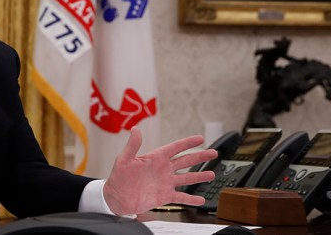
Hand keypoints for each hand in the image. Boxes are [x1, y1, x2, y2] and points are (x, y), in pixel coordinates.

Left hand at [103, 128, 217, 215]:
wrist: (116, 198)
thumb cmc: (118, 177)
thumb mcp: (124, 159)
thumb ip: (132, 145)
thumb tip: (135, 129)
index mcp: (156, 158)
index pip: (175, 148)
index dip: (188, 143)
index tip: (200, 138)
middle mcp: (163, 169)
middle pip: (186, 161)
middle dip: (200, 157)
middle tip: (214, 153)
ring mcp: (165, 183)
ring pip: (186, 178)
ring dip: (199, 176)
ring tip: (212, 174)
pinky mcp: (164, 196)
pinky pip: (180, 197)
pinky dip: (191, 199)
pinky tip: (201, 199)